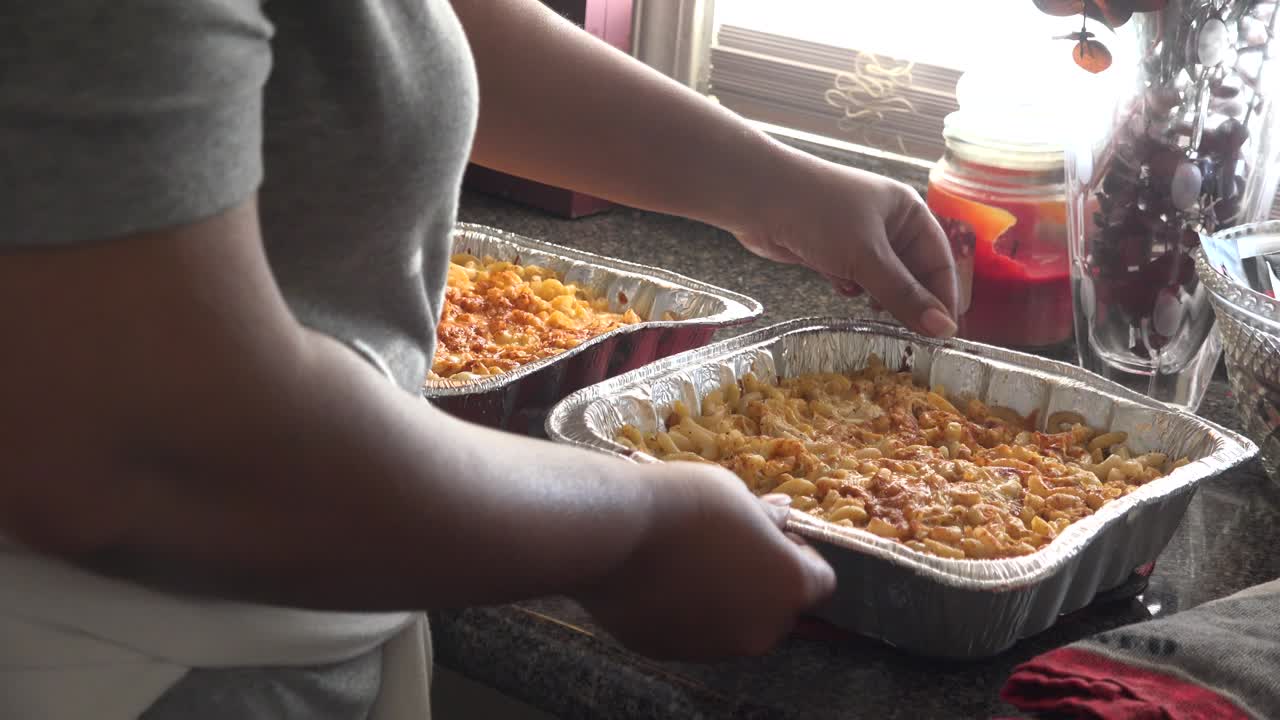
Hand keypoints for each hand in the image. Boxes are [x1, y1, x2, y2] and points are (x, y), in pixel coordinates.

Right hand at [572, 462, 834, 660]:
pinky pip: (691, 632)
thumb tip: (784, 517)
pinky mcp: (674, 653)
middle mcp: (761, 629)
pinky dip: (685, 612)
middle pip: (777, 610)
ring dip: (723, 599)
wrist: (614, 534)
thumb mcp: (736, 494)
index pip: (821, 581)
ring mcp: (716, 648)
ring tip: (686, 559)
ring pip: (734, 624)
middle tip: (727, 546)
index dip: (800, 556)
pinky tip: (660, 579)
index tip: (771, 535)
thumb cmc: (685, 505)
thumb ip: (767, 516)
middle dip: (761, 582)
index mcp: (790, 587)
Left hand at [732, 146, 958, 337]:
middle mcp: (888, 223)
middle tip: (909, 336)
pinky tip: (840, 288)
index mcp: (908, 212)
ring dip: (878, 297)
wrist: (756, 198)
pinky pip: (854, 277)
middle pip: (912, 273)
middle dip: (908, 301)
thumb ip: (904, 296)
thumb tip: (943, 329)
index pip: (940, 261)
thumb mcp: (867, 257)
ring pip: (881, 279)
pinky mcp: (831, 251)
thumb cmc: (818, 214)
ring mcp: (857, 237)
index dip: (944, 298)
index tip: (944, 335)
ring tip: (873, 312)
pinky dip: (849, 287)